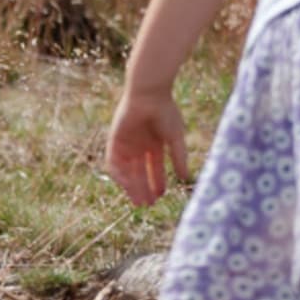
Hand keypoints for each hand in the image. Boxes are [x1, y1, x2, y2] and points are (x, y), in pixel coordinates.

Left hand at [105, 86, 189, 207]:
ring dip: (132, 186)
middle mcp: (139, 146)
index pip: (154, 167)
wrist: (149, 94)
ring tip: (138, 200)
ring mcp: (126, 144)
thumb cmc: (165, 112)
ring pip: (127, 171)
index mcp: (154, 143)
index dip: (157, 182)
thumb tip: (186, 177)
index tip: (161, 196)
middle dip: (143, 188)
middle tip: (147, 204)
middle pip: (139, 172)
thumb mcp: (175, 138)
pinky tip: (127, 185)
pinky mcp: (114, 141)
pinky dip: (120, 175)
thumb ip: (179, 157)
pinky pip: (114, 163)